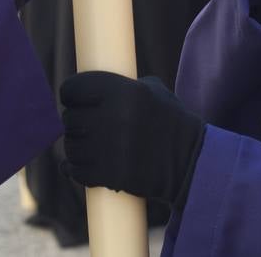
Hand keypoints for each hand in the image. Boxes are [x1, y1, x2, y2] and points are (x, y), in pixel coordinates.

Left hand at [61, 72, 205, 208]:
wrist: (191, 160)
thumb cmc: (170, 120)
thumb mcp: (152, 90)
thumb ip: (121, 84)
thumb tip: (91, 84)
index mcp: (122, 91)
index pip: (73, 89)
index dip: (70, 94)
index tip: (72, 100)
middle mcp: (113, 117)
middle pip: (70, 119)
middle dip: (74, 122)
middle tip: (84, 126)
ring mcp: (110, 148)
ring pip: (71, 147)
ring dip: (75, 147)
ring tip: (87, 147)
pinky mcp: (110, 175)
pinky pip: (76, 171)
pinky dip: (75, 170)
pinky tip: (80, 166)